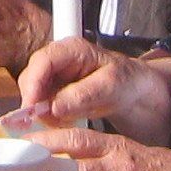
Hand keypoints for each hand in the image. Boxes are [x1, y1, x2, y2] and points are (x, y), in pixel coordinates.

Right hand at [19, 35, 170, 139]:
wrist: (138, 92)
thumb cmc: (128, 81)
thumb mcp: (111, 86)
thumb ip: (83, 95)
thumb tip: (54, 106)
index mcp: (72, 49)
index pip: (42, 62)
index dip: (33, 85)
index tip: (33, 108)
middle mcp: (59, 60)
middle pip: (31, 79)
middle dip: (36, 102)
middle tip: (49, 121)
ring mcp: (56, 77)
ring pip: (34, 95)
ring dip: (44, 113)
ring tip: (66, 121)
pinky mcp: (56, 93)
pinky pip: (43, 107)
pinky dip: (51, 118)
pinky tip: (67, 121)